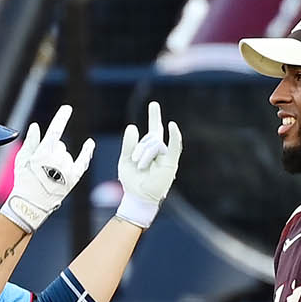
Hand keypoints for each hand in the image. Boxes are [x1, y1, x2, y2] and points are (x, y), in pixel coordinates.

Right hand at [1, 104, 93, 232]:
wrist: (31, 205)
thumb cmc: (24, 182)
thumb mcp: (22, 160)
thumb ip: (31, 142)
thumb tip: (36, 126)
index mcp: (43, 154)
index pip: (55, 131)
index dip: (61, 118)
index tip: (68, 108)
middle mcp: (57, 160)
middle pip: (60, 146)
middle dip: (53, 151)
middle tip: (43, 166)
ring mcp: (66, 170)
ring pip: (67, 155)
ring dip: (61, 160)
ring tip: (50, 174)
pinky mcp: (73, 179)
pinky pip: (83, 162)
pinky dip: (87, 152)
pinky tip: (90, 143)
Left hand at [116, 101, 182, 228]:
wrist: (137, 197)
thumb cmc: (132, 181)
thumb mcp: (125, 159)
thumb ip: (128, 144)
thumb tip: (132, 126)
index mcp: (150, 149)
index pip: (154, 129)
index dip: (154, 116)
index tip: (153, 104)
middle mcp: (160, 151)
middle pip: (151, 137)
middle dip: (140, 147)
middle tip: (135, 160)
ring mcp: (167, 156)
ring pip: (155, 144)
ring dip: (144, 155)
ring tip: (140, 167)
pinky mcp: (171, 163)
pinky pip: (174, 146)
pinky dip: (174, 136)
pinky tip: (173, 126)